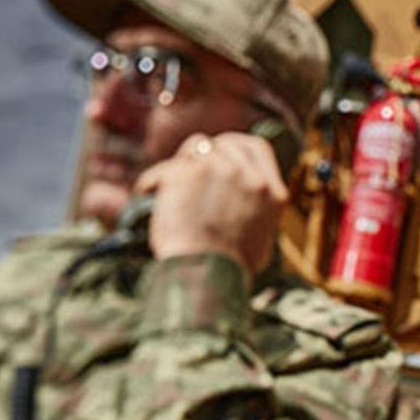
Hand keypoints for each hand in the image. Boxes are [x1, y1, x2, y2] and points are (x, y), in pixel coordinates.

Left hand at [135, 132, 288, 275]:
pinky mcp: (187, 173)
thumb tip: (243, 201)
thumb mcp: (261, 236)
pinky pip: (165, 168)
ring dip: (182, 162)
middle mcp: (249, 176)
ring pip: (196, 148)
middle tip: (191, 166)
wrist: (205, 275)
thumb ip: (255, 209)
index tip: (225, 151)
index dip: (238, 147)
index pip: (258, 148)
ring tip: (167, 182)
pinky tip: (147, 191)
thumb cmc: (229, 268)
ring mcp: (218, 171)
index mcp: (272, 193)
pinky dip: (153, 181)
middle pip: (224, 145)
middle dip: (207, 154)